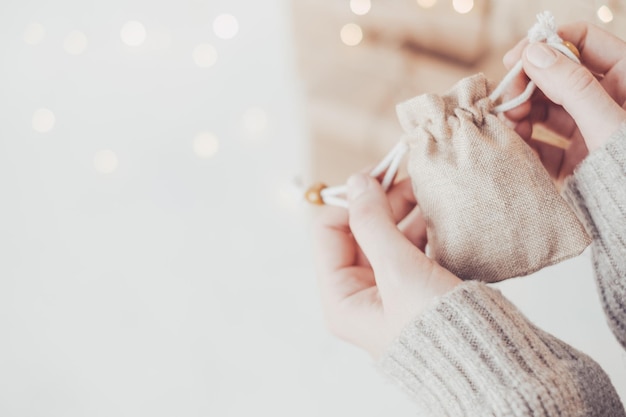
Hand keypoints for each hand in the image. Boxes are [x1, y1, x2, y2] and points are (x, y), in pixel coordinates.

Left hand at [312, 174, 459, 358]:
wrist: (488, 364)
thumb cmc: (439, 330)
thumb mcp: (398, 271)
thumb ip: (373, 223)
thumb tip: (356, 183)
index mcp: (341, 299)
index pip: (327, 232)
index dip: (349, 202)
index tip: (376, 176)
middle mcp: (359, 295)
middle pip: (358, 231)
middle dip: (380, 202)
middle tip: (406, 175)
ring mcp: (388, 291)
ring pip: (386, 236)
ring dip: (403, 211)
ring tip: (425, 188)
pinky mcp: (415, 288)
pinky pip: (409, 247)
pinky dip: (420, 228)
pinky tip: (437, 212)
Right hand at [502, 22, 625, 185]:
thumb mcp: (608, 122)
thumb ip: (572, 86)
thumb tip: (534, 52)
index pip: (584, 42)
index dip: (549, 43)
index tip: (517, 58)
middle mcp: (604, 103)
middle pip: (557, 76)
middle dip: (527, 82)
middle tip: (506, 96)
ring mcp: (587, 132)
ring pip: (545, 109)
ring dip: (521, 111)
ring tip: (508, 122)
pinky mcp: (573, 161)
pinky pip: (542, 143)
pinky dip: (524, 141)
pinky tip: (513, 143)